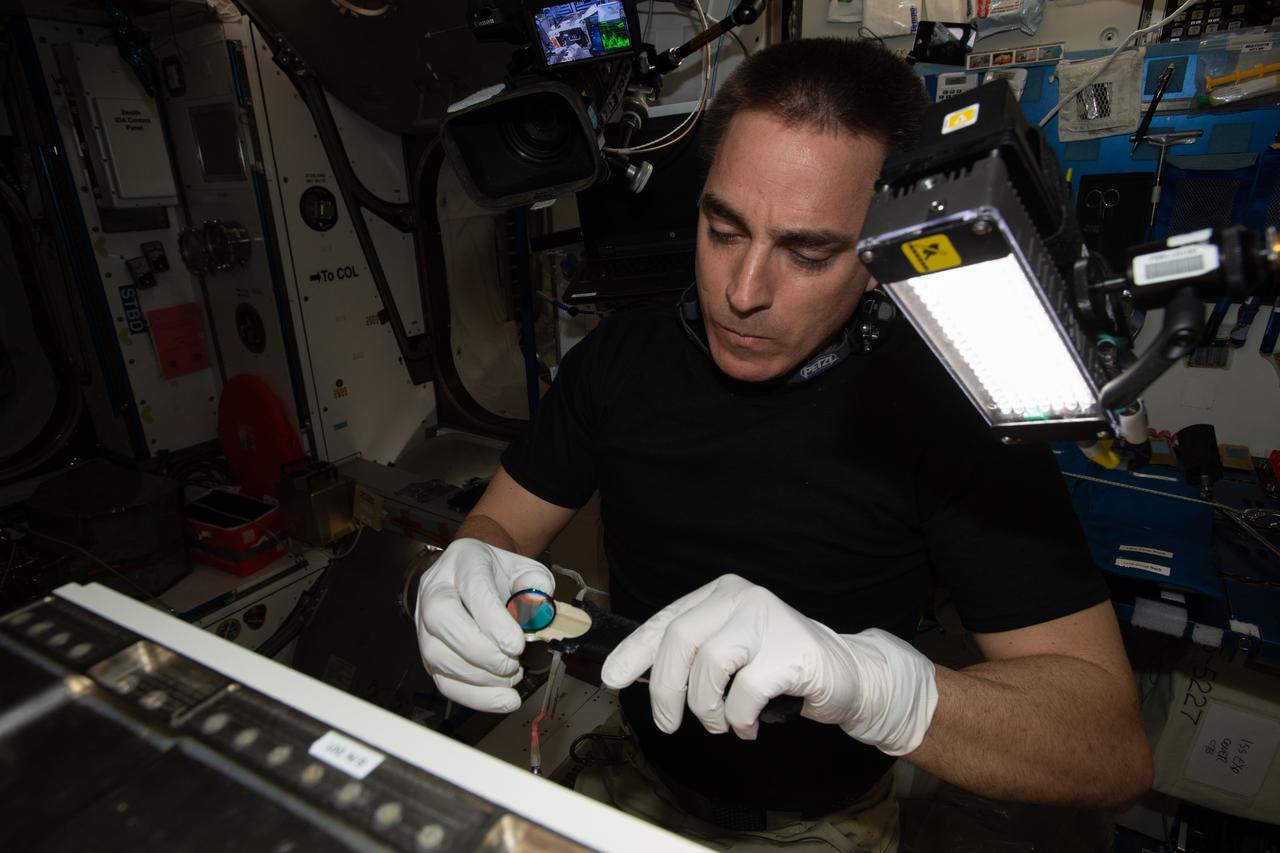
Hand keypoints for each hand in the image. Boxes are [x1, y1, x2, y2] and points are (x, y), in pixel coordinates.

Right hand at [415, 538, 553, 712]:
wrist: (475, 578)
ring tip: (512, 677)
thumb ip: (536, 584)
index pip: (472, 588)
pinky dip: (475, 697)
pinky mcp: (428, 654)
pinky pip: (443, 681)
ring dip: (479, 677)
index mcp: (462, 561)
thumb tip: (538, 609)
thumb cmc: (499, 575)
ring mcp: (425, 624)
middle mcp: (434, 590)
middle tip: (512, 664)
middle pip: (441, 619)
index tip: (516, 644)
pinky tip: (503, 699)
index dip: (493, 620)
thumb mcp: (524, 568)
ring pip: (438, 656)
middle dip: (480, 651)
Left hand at [600, 574, 937, 754]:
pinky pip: (745, 691)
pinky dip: (739, 719)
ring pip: (709, 666)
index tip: (612, 679)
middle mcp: (742, 598)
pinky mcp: (793, 651)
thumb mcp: (731, 653)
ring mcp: (769, 620)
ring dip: (707, 708)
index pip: (666, 620)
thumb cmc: (780, 667)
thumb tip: (639, 677)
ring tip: (721, 723)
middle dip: (665, 689)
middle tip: (667, 723)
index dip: (634, 651)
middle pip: (680, 639)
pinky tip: (748, 727)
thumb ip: (693, 657)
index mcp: (721, 594)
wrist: (848, 675)